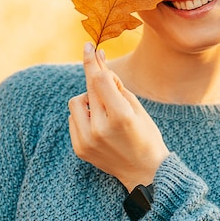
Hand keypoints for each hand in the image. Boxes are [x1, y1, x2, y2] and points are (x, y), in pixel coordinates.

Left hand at [68, 43, 169, 191]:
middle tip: (98, 64)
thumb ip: (117, 85)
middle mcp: (100, 129)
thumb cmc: (146, 136)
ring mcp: (87, 141)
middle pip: (88, 88)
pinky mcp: (79, 149)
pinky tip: (99, 125)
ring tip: (105, 111)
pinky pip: (73, 119)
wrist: (144, 173)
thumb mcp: (137, 108)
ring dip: (88, 99)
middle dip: (94, 75)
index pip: (100, 80)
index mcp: (120, 116)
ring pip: (76, 102)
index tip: (89, 47)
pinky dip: (84, 116)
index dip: (94, 62)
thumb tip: (100, 63)